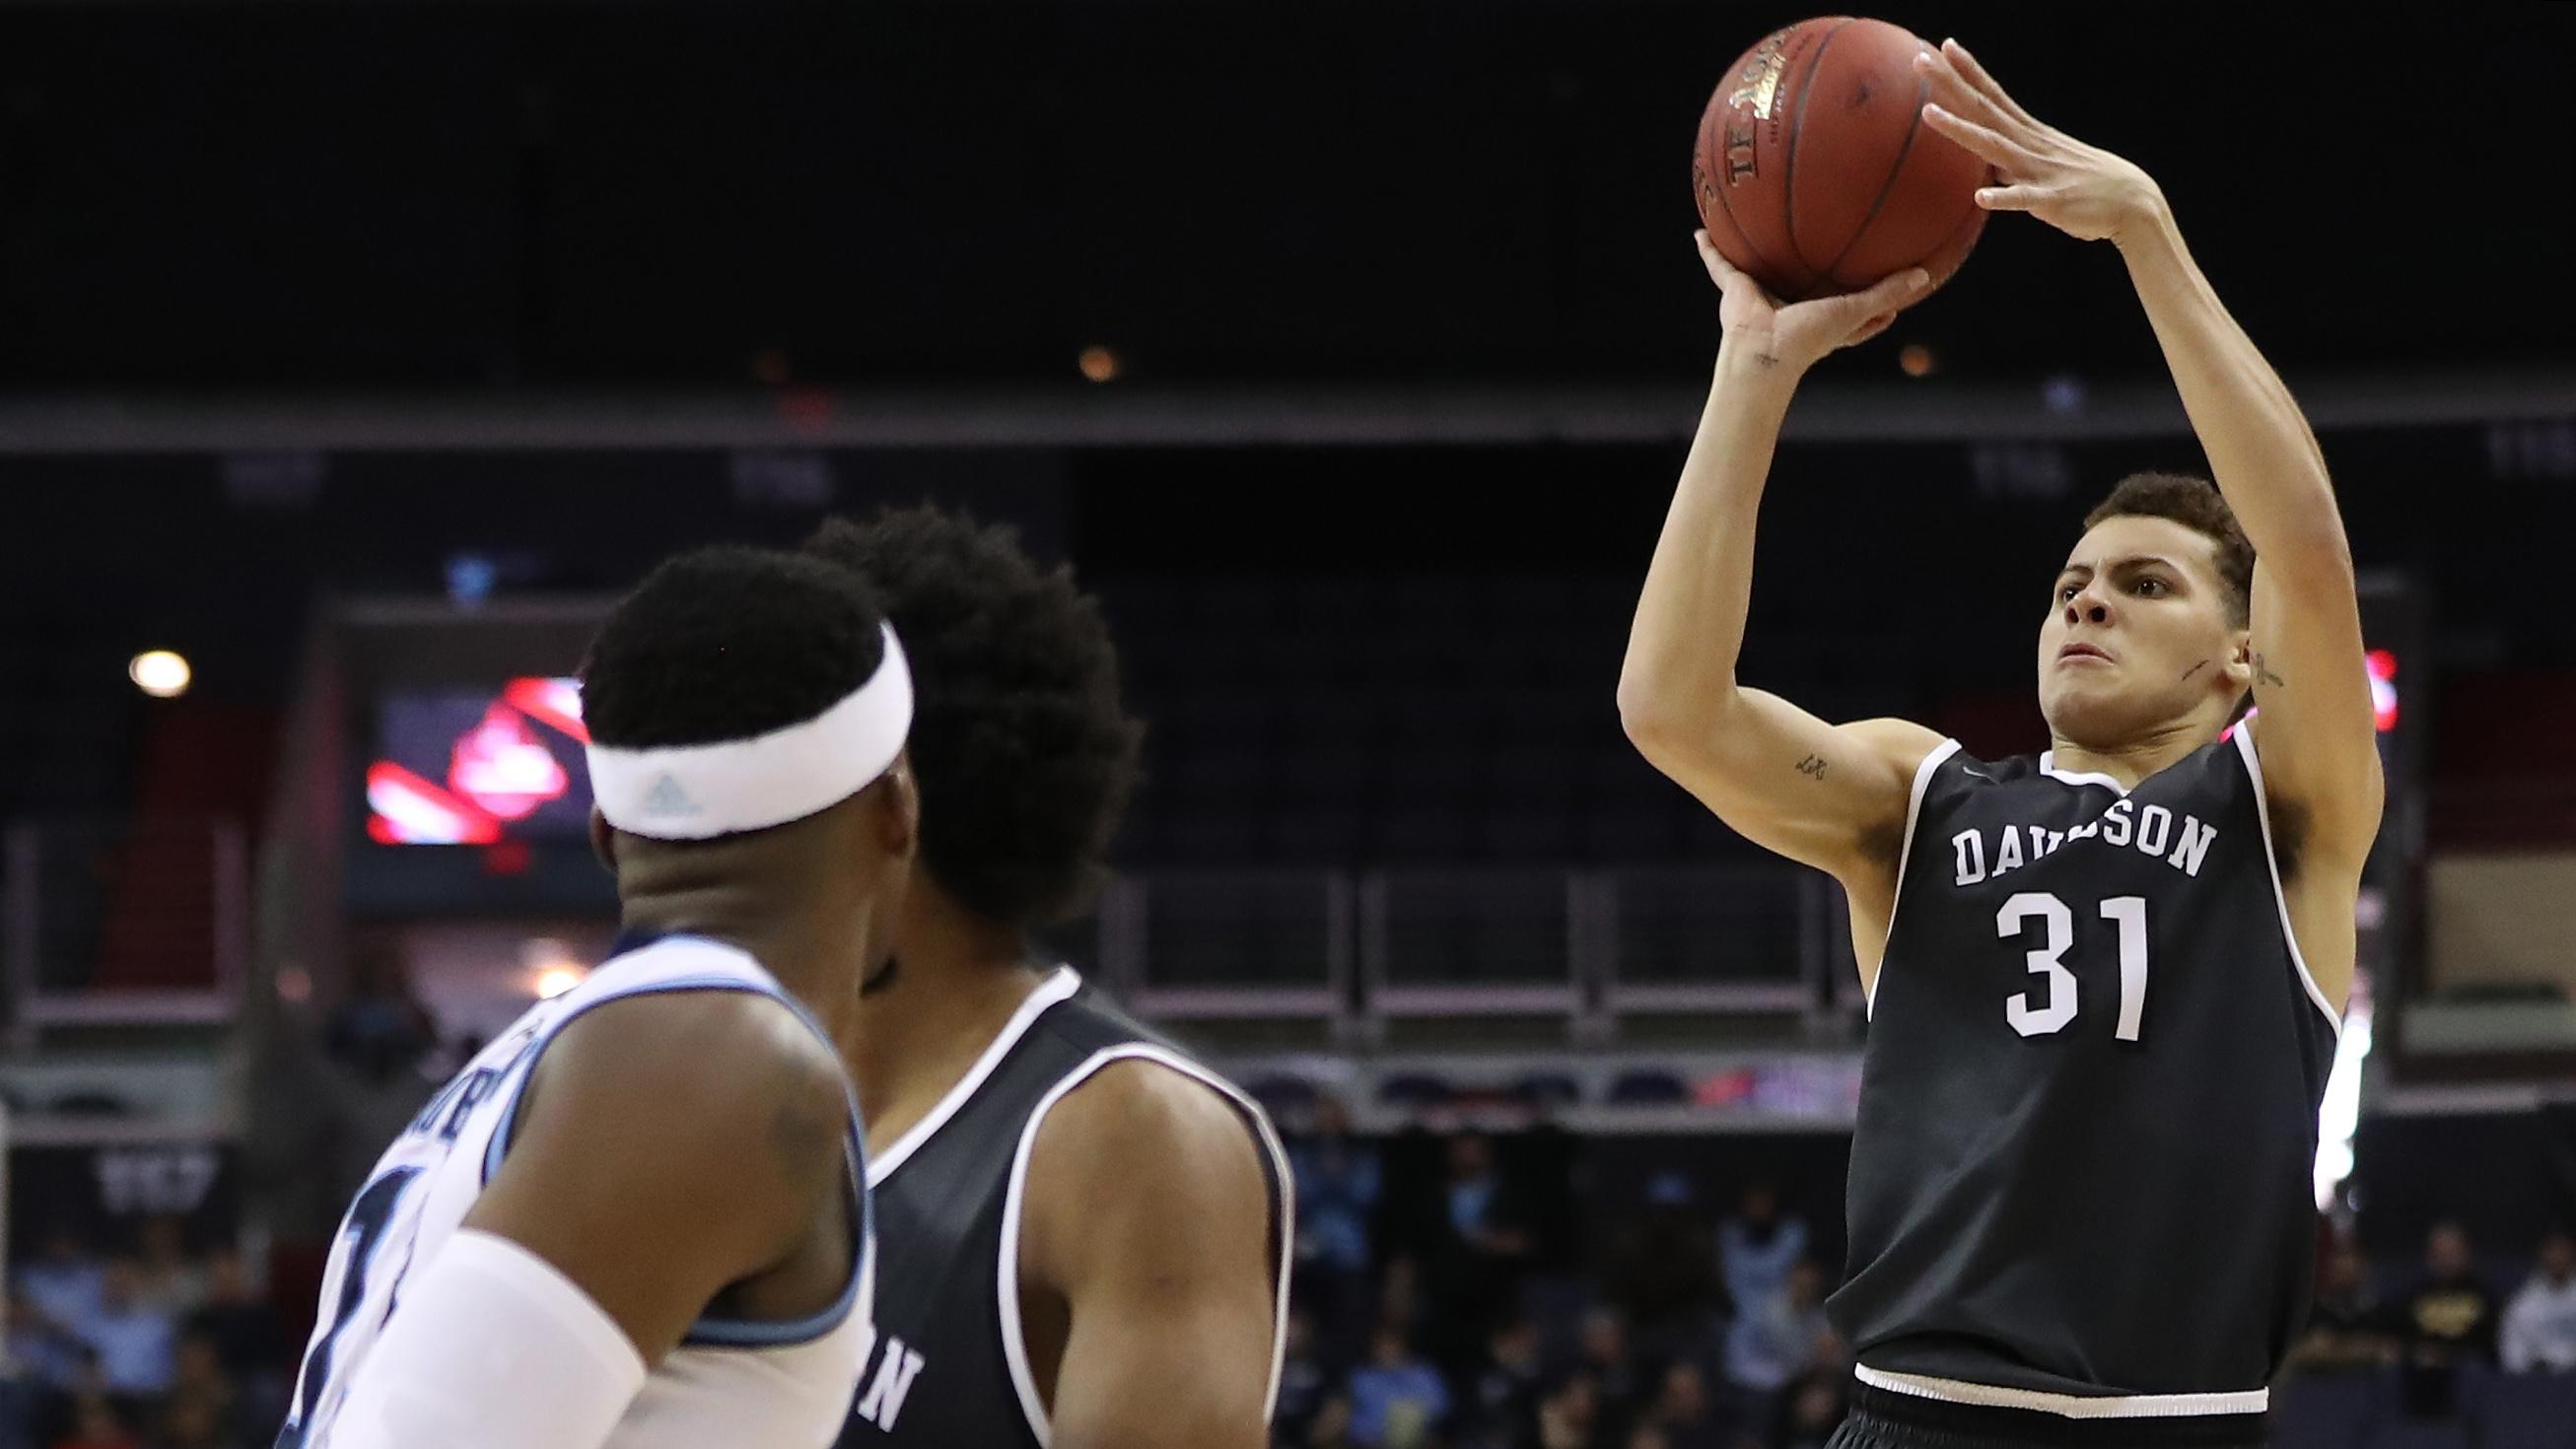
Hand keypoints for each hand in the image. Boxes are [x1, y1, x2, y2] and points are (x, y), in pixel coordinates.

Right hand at [1695, 231, 1928, 374]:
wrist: (1763, 354)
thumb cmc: (1808, 340)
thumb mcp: (1854, 312)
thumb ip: (1887, 293)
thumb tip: (1923, 275)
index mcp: (1820, 319)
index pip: (1850, 311)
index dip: (1871, 303)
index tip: (1891, 286)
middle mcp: (1790, 306)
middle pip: (1802, 283)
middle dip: (1810, 269)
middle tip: (1823, 244)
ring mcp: (1760, 297)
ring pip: (1758, 269)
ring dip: (1753, 252)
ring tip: (1755, 226)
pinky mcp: (1735, 289)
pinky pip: (1720, 264)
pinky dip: (1709, 250)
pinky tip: (1702, 230)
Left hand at [1917, 38, 2166, 245]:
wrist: (2133, 202)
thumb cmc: (2083, 184)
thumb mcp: (2042, 165)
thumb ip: (2011, 162)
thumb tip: (1982, 166)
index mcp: (2028, 133)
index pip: (1992, 95)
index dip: (1968, 72)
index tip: (1943, 46)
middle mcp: (2030, 144)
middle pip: (1984, 109)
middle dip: (1951, 84)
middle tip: (1920, 59)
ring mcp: (2039, 170)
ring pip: (1994, 147)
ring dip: (1961, 130)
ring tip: (1928, 114)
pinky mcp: (2051, 200)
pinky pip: (2023, 199)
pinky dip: (2003, 197)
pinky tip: (1980, 196)